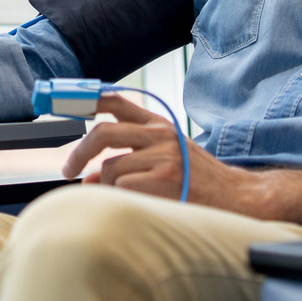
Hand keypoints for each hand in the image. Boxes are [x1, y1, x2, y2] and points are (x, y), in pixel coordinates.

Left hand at [60, 93, 270, 213]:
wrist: (239, 198)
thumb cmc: (199, 180)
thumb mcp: (166, 157)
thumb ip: (127, 160)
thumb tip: (88, 176)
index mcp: (159, 125)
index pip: (116, 102)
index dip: (85, 98)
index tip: (62, 101)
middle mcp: (160, 134)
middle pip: (102, 132)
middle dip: (77, 153)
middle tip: (68, 170)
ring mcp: (163, 154)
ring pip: (109, 168)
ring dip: (108, 187)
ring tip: (131, 196)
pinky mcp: (165, 177)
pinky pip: (121, 187)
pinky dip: (122, 198)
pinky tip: (146, 201)